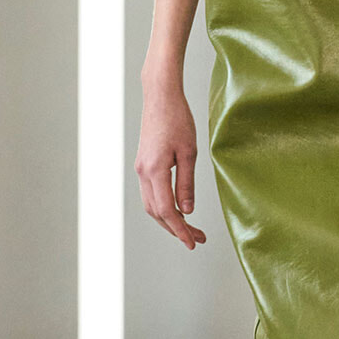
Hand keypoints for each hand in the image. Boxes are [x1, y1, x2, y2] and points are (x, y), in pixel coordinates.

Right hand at [135, 88, 206, 249]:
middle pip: (157, 212)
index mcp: (155, 170)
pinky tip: (177, 209)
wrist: (160, 96)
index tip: (193, 242)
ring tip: (190, 228)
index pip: (167, 210)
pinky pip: (150, 193)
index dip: (180, 229)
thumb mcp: (189, 152)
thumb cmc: (178, 119)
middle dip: (176, 229)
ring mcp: (141, 169)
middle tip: (197, 239)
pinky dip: (163, 207)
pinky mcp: (143, 164)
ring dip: (169, 220)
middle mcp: (143, 173)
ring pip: (151, 205)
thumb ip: (187, 184)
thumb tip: (188, 210)